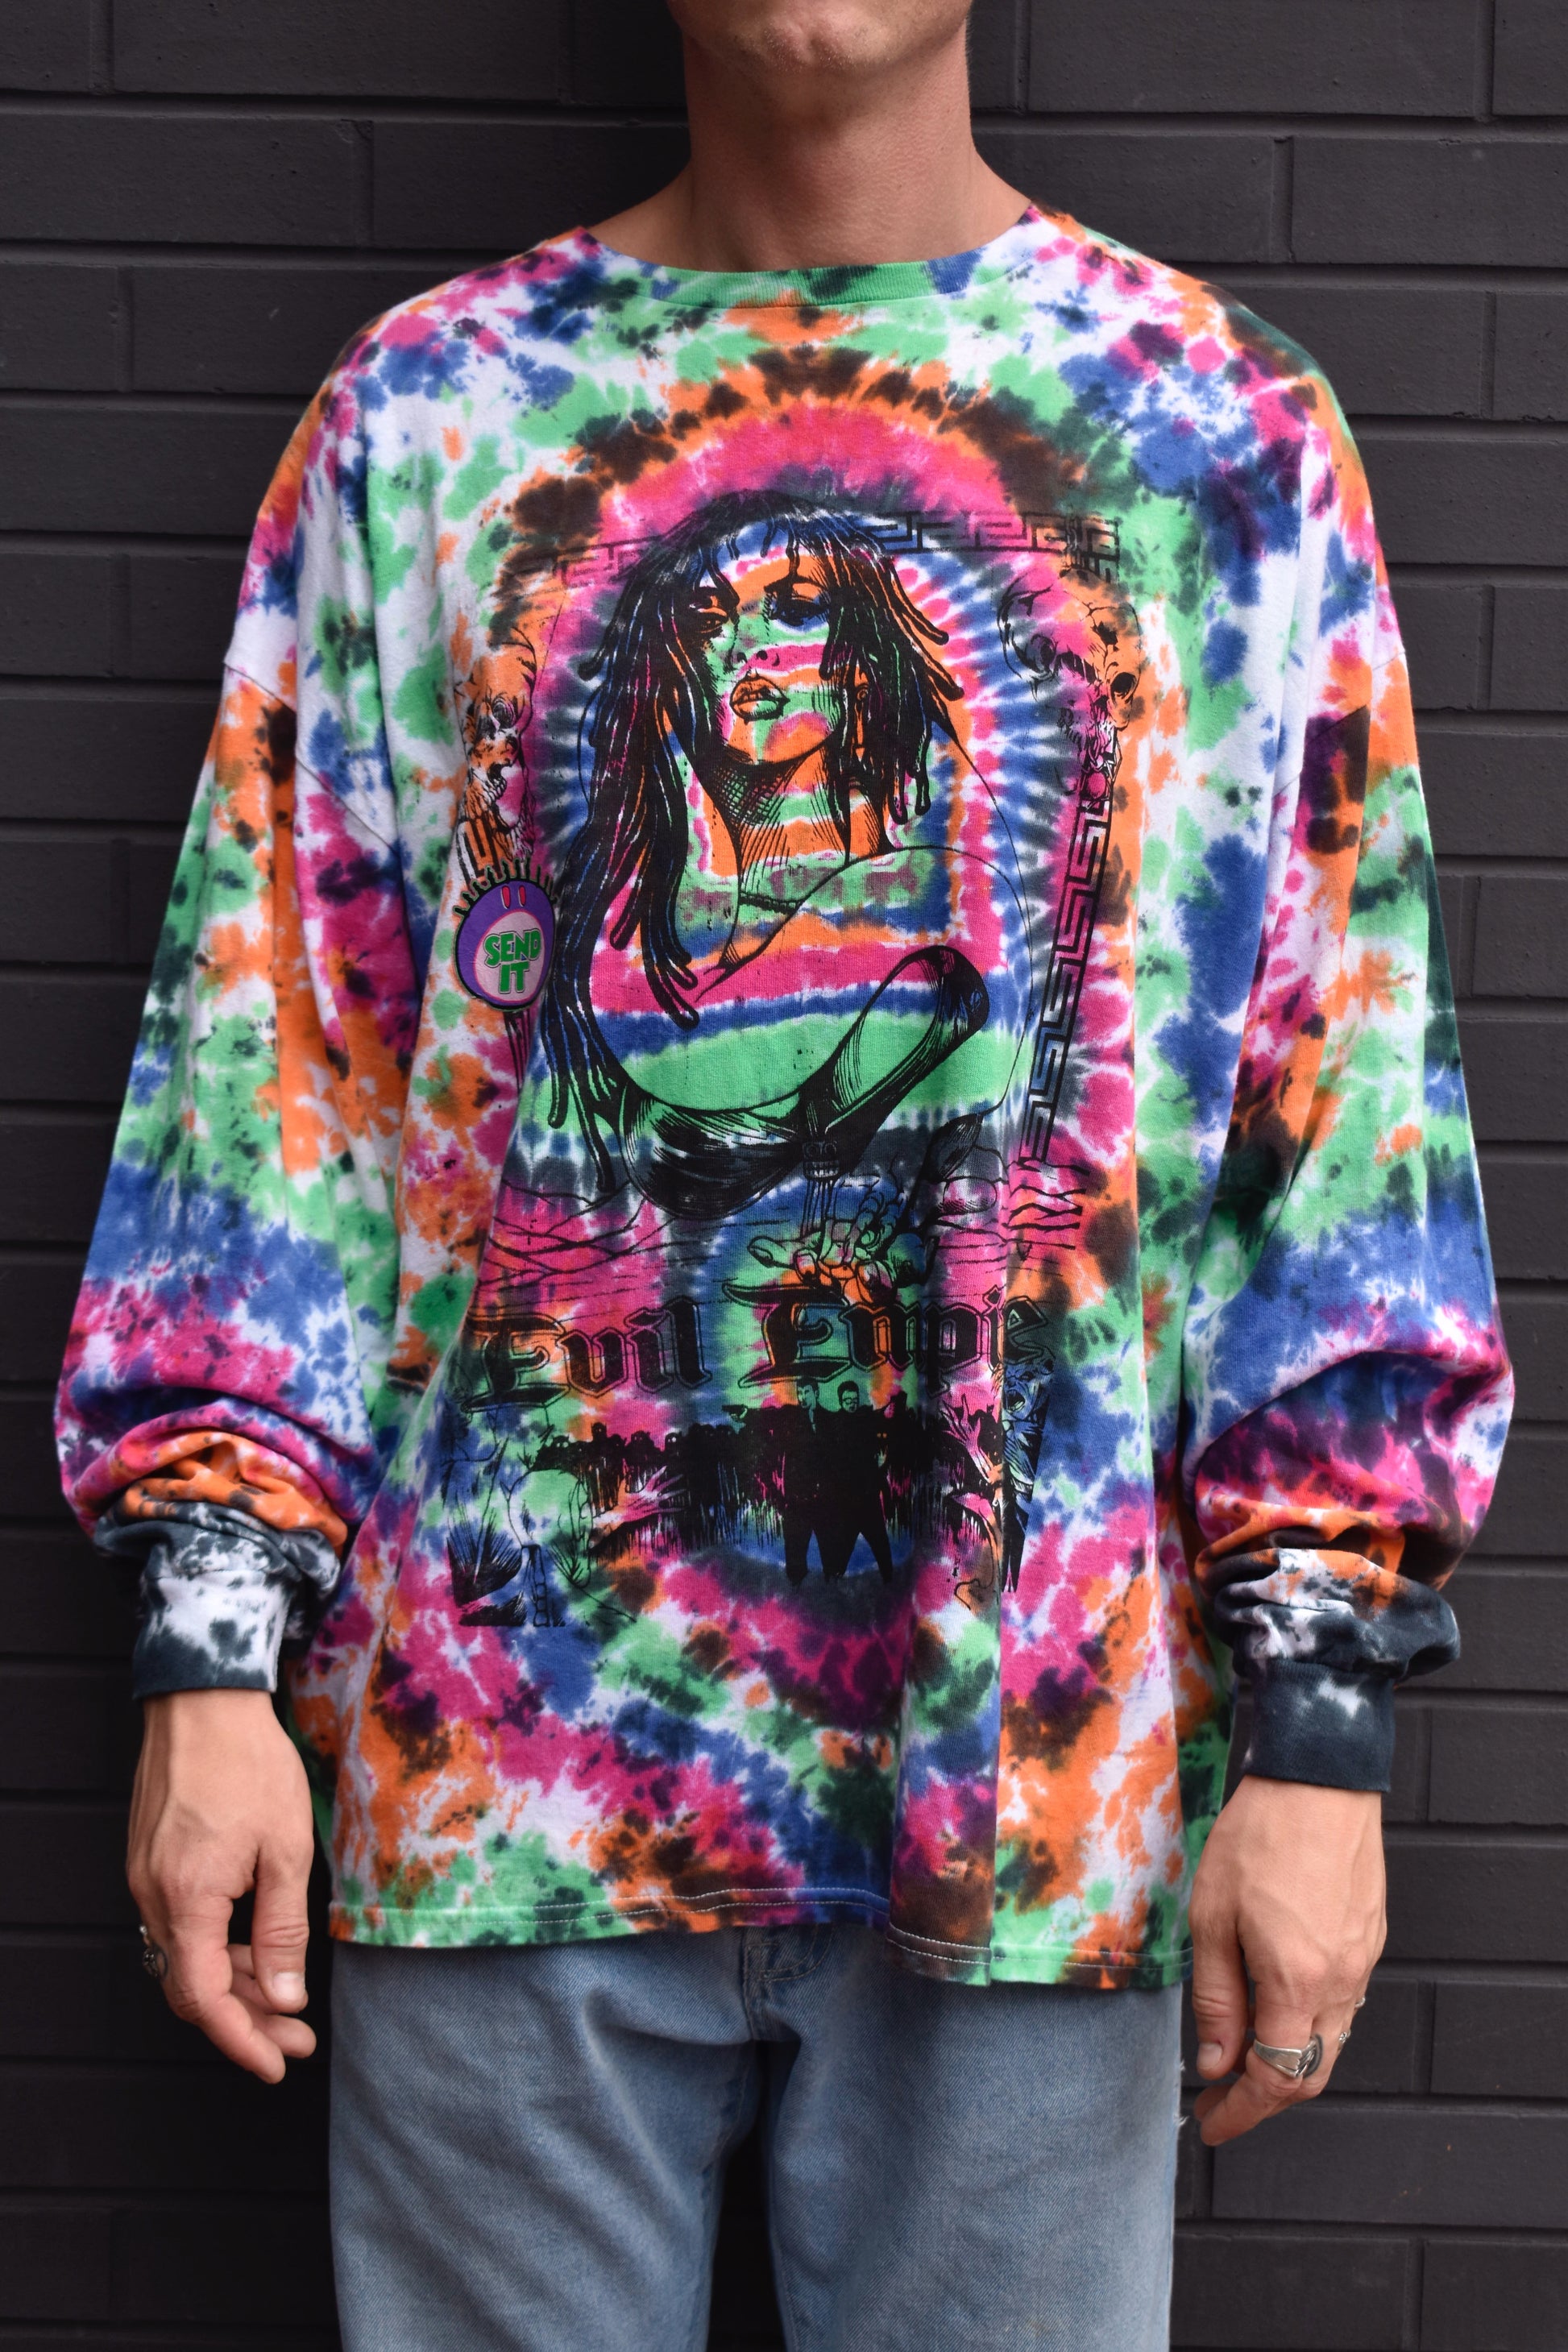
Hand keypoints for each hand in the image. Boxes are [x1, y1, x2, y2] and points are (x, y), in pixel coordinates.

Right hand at [127, 1688, 316, 2082]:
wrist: (202, 1701)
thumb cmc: (248, 1763)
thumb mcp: (284, 1848)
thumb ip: (282, 1928)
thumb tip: (283, 1996)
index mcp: (186, 1900)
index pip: (204, 2000)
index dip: (241, 2040)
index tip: (277, 2064)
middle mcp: (153, 1897)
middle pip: (191, 1988)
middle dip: (245, 2020)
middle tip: (297, 2037)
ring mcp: (146, 1880)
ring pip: (185, 1959)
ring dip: (233, 1985)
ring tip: (285, 2000)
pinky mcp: (151, 1863)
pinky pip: (180, 1927)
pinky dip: (216, 1949)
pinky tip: (254, 1950)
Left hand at [1190, 1776, 1384, 2144]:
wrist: (1318, 1779)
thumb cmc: (1258, 1837)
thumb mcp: (1213, 1917)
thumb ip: (1216, 1998)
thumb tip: (1216, 2063)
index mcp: (1298, 1982)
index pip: (1276, 2080)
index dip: (1241, 2113)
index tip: (1211, 2124)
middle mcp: (1341, 1983)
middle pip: (1310, 2074)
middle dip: (1264, 2099)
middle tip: (1218, 2099)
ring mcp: (1362, 1963)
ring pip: (1329, 2043)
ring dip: (1286, 2063)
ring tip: (1237, 2054)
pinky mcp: (1369, 1941)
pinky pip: (1342, 2005)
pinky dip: (1307, 2025)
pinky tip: (1272, 2006)